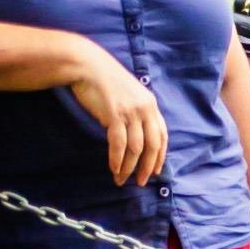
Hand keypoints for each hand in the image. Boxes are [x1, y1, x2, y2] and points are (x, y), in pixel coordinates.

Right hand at [70, 47, 168, 185]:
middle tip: (141, 182)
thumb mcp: (128, 96)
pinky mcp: (114, 114)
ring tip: (122, 179)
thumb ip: (136, 112)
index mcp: (151, 105)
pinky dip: (117, 159)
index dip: (160, 155)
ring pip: (135, 148)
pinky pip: (119, 144)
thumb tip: (137, 134)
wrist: (87, 66)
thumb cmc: (105, 82)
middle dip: (147, 167)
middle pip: (152, 145)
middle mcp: (145, 109)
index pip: (162, 135)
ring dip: (129, 167)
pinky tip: (114, 168)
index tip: (155, 171)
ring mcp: (130, 112)